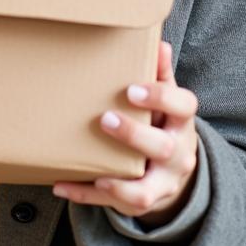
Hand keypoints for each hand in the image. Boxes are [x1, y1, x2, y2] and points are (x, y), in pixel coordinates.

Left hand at [51, 41, 198, 227]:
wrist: (173, 168)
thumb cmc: (161, 119)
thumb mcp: (164, 97)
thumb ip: (159, 72)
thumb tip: (159, 41)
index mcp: (181, 121)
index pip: (183, 107)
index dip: (161, 98)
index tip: (132, 89)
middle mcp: (177, 154)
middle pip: (164, 147)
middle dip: (134, 135)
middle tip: (105, 119)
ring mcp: (162, 182)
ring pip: (146, 190)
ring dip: (118, 183)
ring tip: (96, 172)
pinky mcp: (141, 200)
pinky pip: (114, 204)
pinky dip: (86, 195)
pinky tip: (61, 185)